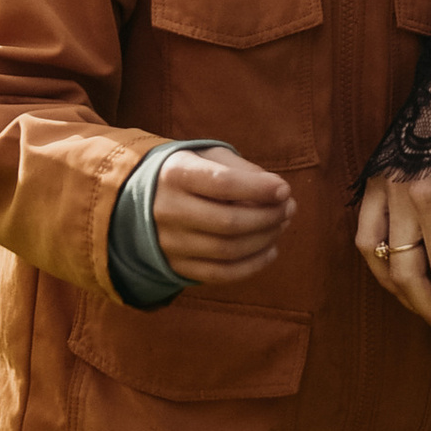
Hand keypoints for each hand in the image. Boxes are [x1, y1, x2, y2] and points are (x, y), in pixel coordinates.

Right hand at [151, 147, 294, 286]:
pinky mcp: (176, 265)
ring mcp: (170, 242)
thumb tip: (278, 192)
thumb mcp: (209, 156)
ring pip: (227, 251)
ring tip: (281, 225)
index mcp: (175, 174)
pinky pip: (220, 274)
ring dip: (264, 240)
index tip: (284, 189)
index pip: (223, 184)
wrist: (140, 199)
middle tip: (289, 208)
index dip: (259, 189)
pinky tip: (270, 250)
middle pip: (228, 223)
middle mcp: (168, 210)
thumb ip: (243, 170)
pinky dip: (252, 266)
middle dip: (268, 217)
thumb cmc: (189, 172)